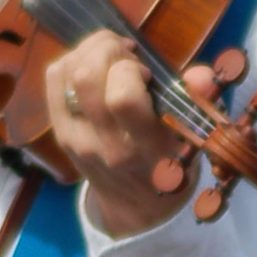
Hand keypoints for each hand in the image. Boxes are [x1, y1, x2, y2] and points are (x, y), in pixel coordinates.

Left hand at [46, 30, 221, 238]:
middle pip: (86, 77)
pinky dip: (71, 60)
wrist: (136, 208)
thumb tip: (202, 75)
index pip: (122, 97)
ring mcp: (76, 138)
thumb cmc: (172, 166)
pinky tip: (93, 66)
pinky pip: (54, 79)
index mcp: (144, 146)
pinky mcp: (60, 132)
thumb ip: (199, 102)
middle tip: (126, 55)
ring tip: (110, 55)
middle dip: (107, 49)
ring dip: (88, 50)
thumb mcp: (193, 139)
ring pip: (66, 73)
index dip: (130, 70)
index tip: (145, 72)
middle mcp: (105, 142)